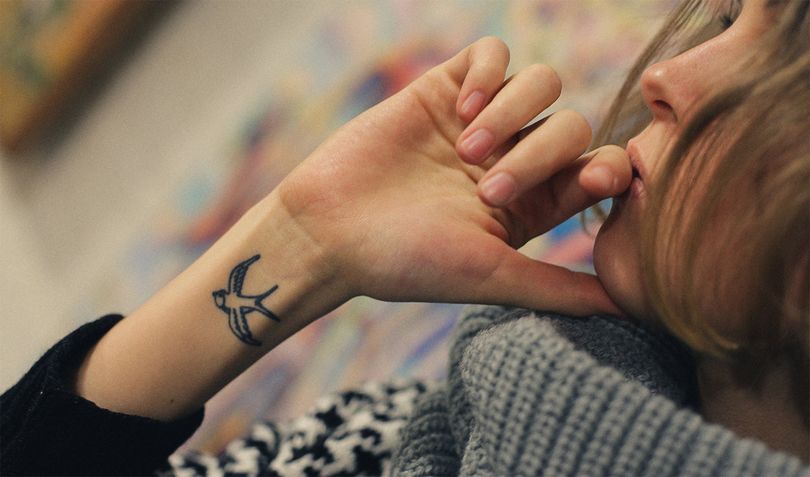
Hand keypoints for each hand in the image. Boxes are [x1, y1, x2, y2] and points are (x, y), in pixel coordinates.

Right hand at [275, 37, 630, 315]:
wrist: (328, 232)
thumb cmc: (406, 262)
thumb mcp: (489, 277)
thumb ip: (558, 288)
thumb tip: (628, 309)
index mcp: (532, 204)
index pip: (598, 169)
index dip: (608, 169)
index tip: (594, 181)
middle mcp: (512, 159)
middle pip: (572, 125)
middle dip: (540, 154)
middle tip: (488, 190)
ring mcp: (479, 121)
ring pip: (541, 83)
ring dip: (513, 112)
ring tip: (466, 149)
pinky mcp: (443, 89)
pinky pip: (492, 53)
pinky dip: (489, 72)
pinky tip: (460, 108)